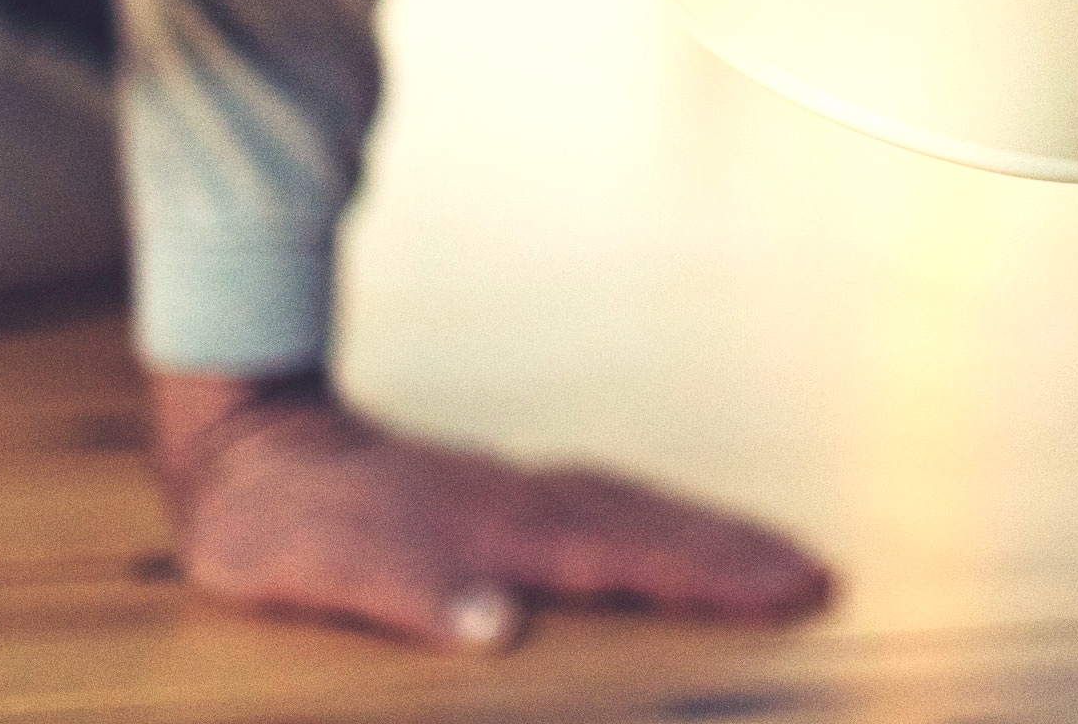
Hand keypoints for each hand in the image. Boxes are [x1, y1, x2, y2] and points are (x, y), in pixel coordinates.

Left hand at [150, 369, 829, 648]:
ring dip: (714, 534)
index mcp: (502, 529)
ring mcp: (523, 492)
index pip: (632, 556)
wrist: (255, 450)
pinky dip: (664, 521)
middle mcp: (528, 503)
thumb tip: (497, 628)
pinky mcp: (509, 495)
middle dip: (742, 552)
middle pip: (659, 523)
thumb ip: (413, 594)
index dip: (714, 577)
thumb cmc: (289, 527)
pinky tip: (676, 536)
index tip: (792, 587)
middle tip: (821, 574)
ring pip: (642, 508)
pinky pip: (613, 505)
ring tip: (779, 556)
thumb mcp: (329, 572)